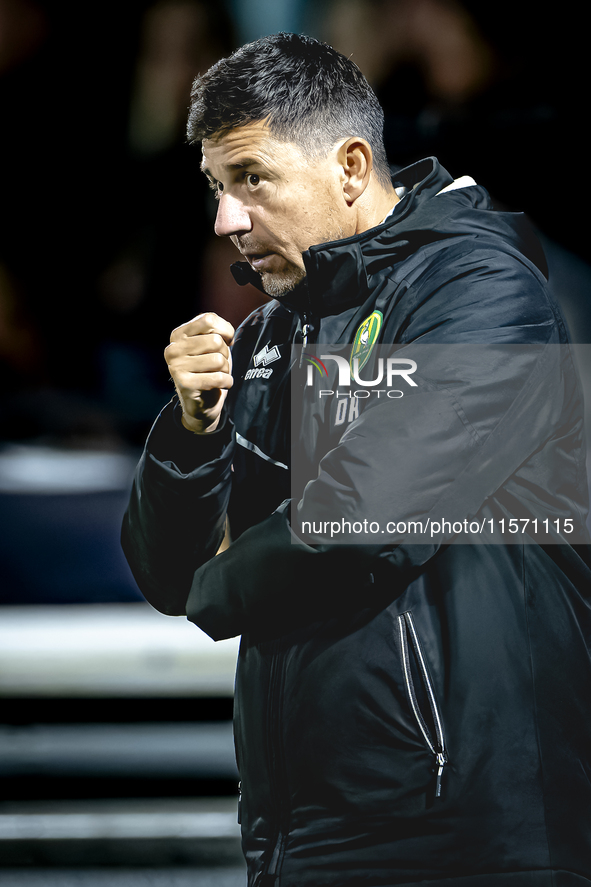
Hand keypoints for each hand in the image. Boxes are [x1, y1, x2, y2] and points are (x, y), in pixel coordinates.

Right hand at [164, 312, 234, 433]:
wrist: (202, 403)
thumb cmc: (209, 369)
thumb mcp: (212, 345)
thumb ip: (217, 331)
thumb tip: (227, 334)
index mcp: (178, 334)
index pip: (208, 319)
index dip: (225, 330)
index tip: (227, 341)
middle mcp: (173, 348)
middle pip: (215, 341)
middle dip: (225, 354)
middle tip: (220, 364)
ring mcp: (176, 366)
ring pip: (218, 360)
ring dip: (226, 369)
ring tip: (219, 374)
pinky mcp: (184, 383)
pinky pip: (217, 378)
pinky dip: (226, 382)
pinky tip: (222, 384)